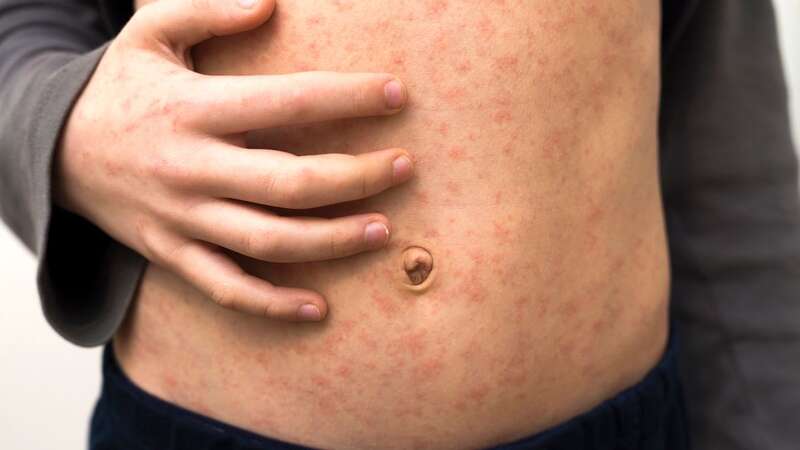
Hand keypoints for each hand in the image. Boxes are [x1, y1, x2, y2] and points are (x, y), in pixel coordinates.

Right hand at [55, 0, 413, 321]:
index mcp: (193, 109)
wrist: (51, 150)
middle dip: (356, 177)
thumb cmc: (117, 88)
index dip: (348, 98)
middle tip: (404, 167)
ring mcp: (181, 218)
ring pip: (268, 241)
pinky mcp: (172, 254)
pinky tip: (318, 307)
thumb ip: (207, 9)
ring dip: (332, 240)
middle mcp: (191, 168)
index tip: (396, 93)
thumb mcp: (149, 33)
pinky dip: (273, 304)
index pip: (287, 102)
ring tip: (383, 229)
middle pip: (289, 183)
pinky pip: (227, 288)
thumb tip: (271, 3)